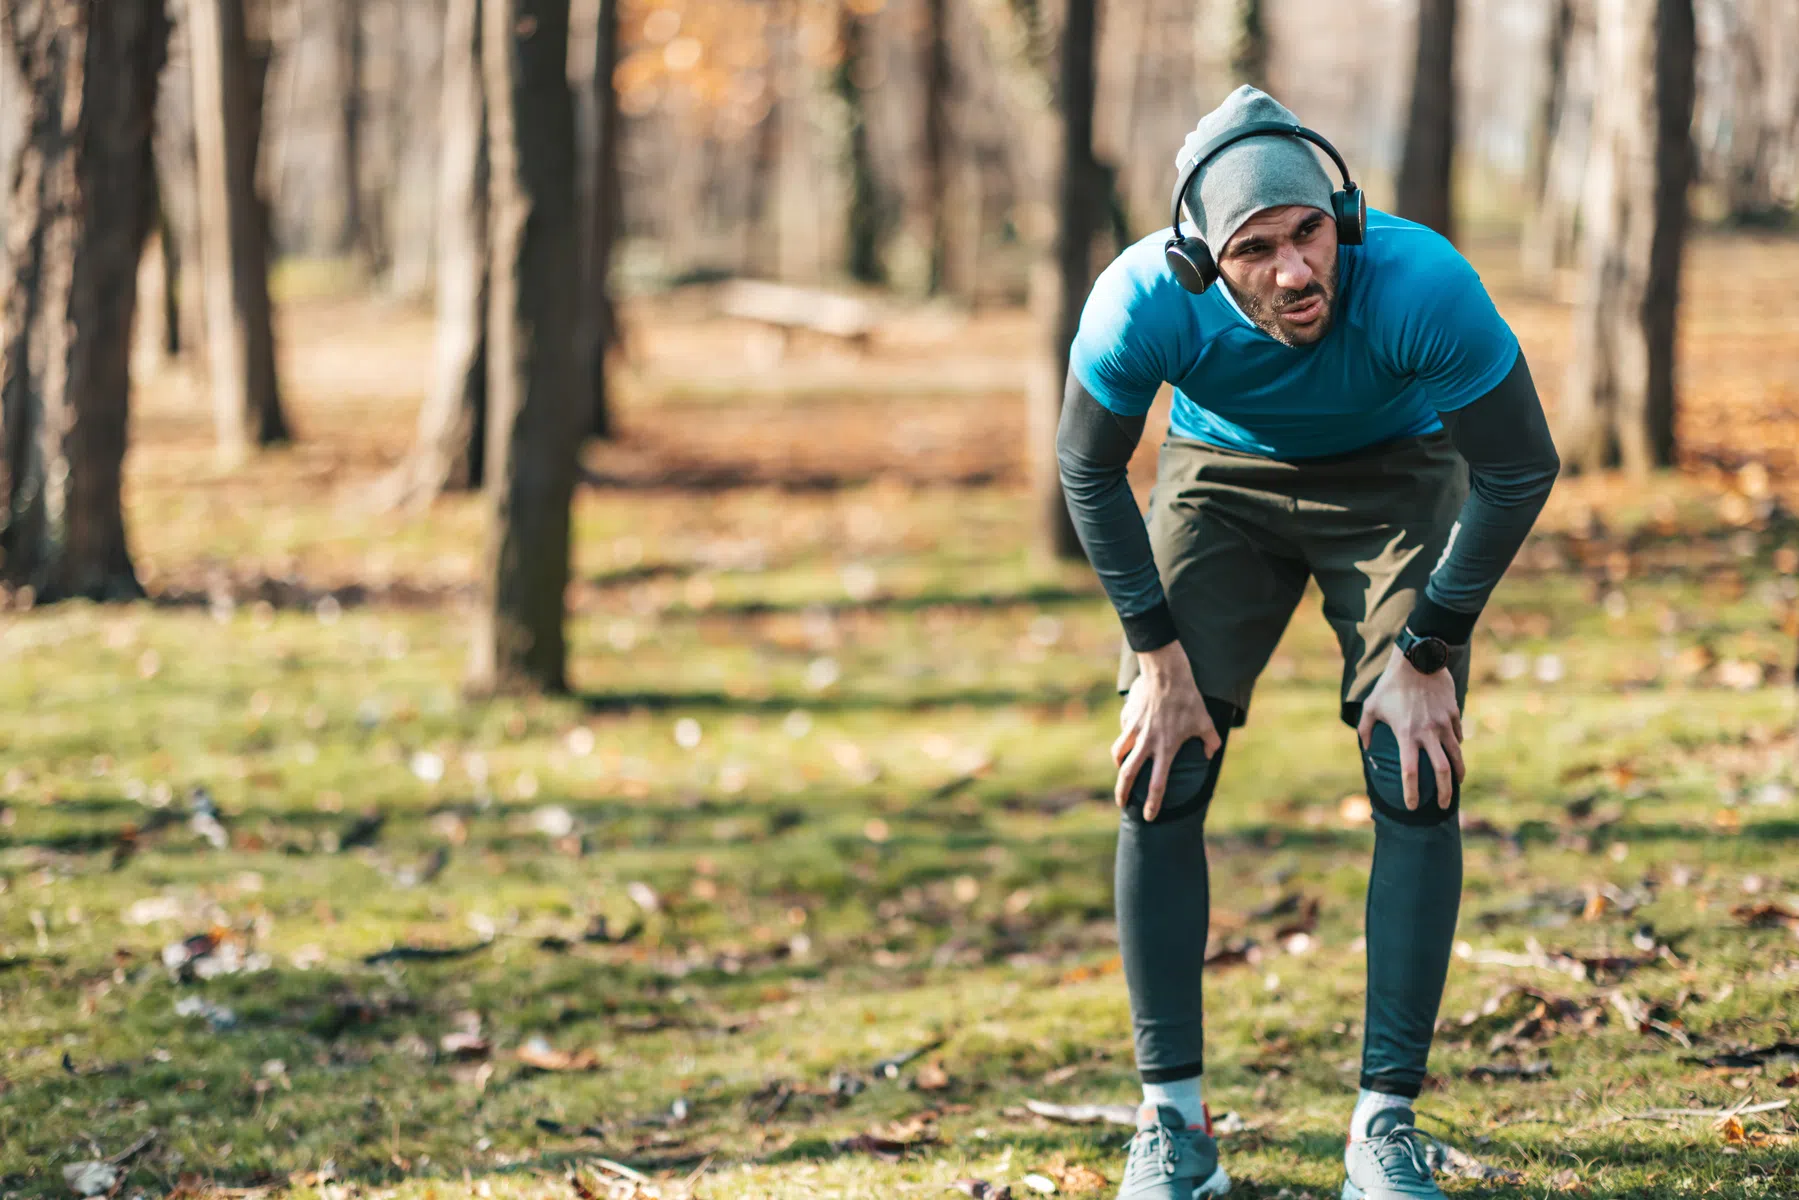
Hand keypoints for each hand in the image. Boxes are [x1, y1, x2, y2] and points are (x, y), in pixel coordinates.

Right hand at [1112, 643, 1221, 819]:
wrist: (1167, 674)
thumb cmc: (1189, 699)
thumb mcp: (1205, 721)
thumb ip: (1211, 742)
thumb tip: (1210, 755)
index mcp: (1166, 749)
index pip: (1157, 784)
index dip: (1152, 804)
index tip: (1148, 816)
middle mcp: (1147, 743)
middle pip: (1128, 775)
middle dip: (1122, 793)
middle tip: (1123, 804)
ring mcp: (1135, 730)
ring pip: (1118, 754)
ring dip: (1119, 766)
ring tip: (1122, 772)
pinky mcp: (1128, 718)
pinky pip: (1122, 733)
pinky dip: (1124, 740)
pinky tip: (1129, 739)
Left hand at [1356, 645, 1464, 809]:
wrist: (1418, 660)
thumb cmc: (1390, 685)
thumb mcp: (1371, 706)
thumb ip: (1365, 730)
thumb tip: (1363, 747)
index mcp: (1405, 734)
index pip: (1409, 772)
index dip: (1411, 792)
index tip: (1413, 806)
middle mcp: (1427, 732)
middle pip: (1441, 771)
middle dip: (1445, 793)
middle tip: (1445, 806)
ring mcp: (1444, 724)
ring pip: (1456, 756)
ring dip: (1458, 775)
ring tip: (1456, 785)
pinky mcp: (1453, 714)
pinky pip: (1458, 736)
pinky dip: (1456, 748)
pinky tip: (1454, 753)